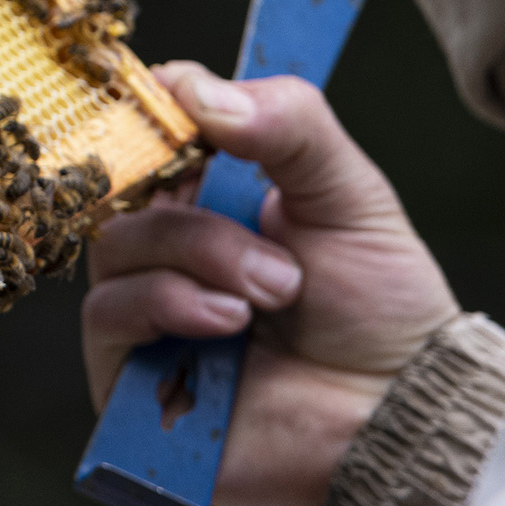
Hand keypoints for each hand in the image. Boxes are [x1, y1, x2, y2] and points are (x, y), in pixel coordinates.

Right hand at [82, 61, 458, 505]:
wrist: (397, 418)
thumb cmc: (380, 313)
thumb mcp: (349, 195)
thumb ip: (288, 124)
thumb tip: (192, 87)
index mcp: (211, 195)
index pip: (150, 129)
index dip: (156, 112)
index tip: (187, 108)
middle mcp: (165, 248)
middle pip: (124, 191)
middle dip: (200, 219)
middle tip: (280, 265)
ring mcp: (141, 309)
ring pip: (115, 248)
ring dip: (198, 263)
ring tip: (270, 300)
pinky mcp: (124, 372)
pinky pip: (107, 312)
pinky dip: (166, 307)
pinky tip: (225, 327)